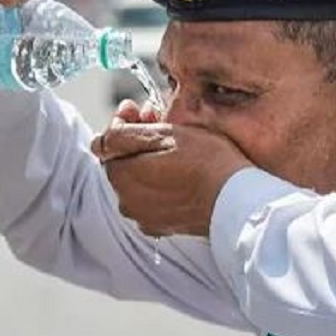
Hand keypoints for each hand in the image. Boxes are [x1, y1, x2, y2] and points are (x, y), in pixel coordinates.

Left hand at [92, 101, 251, 236]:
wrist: (237, 201)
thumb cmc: (205, 162)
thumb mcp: (163, 135)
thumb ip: (121, 136)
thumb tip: (99, 142)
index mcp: (122, 178)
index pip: (109, 145)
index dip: (123, 123)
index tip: (138, 108)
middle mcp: (127, 202)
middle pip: (124, 163)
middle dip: (136, 139)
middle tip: (157, 119)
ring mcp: (145, 217)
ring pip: (138, 180)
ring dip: (149, 159)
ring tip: (173, 143)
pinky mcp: (164, 226)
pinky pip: (154, 197)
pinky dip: (161, 182)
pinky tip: (180, 170)